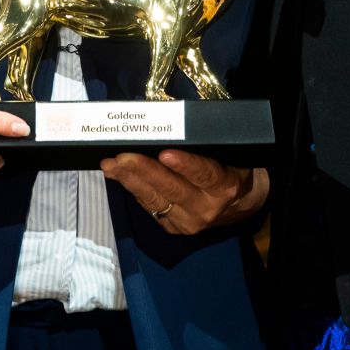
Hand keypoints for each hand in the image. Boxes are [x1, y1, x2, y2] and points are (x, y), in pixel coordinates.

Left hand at [101, 150, 267, 234]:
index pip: (204, 174)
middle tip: (120, 157)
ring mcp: (188, 222)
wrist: (240, 205)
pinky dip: (132, 189)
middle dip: (143, 170)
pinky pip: (149, 206)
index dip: (184, 164)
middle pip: (172, 188)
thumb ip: (205, 144)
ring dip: (129, 180)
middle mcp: (207, 208)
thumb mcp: (228, 154)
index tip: (165, 153)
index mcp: (225, 186)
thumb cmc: (231, 167)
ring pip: (155, 199)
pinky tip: (117, 175)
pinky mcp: (173, 228)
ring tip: (110, 165)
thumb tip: (173, 122)